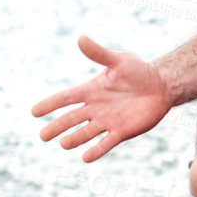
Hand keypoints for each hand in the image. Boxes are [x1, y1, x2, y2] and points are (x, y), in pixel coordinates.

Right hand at [31, 36, 172, 161]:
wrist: (162, 87)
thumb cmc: (139, 71)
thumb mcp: (119, 60)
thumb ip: (99, 54)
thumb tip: (80, 38)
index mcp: (91, 91)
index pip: (66, 98)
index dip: (51, 104)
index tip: (34, 112)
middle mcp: (95, 108)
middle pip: (71, 119)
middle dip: (57, 127)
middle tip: (43, 136)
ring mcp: (107, 121)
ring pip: (86, 133)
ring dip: (75, 139)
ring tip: (64, 144)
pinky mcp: (121, 132)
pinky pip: (106, 143)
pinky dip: (96, 150)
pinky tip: (85, 158)